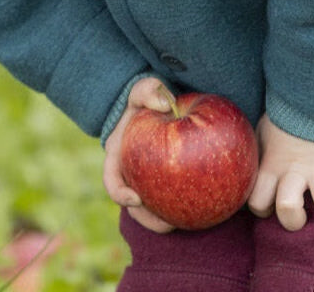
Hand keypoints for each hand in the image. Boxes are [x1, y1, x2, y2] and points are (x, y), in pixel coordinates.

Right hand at [103, 77, 176, 232]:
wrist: (158, 102)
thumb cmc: (147, 96)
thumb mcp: (144, 88)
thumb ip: (149, 90)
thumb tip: (163, 103)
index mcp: (118, 155)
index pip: (112, 180)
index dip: (120, 194)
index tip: (136, 198)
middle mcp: (130, 172)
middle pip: (133, 205)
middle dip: (147, 218)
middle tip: (167, 224)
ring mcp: (146, 178)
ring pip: (152, 207)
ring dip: (164, 219)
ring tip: (184, 224)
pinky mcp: (164, 180)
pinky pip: (171, 195)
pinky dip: (181, 203)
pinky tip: (201, 207)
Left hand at [247, 114, 313, 230]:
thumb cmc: (289, 110)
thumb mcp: (265, 129)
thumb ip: (261, 152)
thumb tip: (251, 165)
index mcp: (273, 163)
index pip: (258, 203)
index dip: (265, 208)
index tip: (274, 197)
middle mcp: (296, 170)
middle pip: (288, 213)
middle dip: (296, 218)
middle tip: (304, 204)